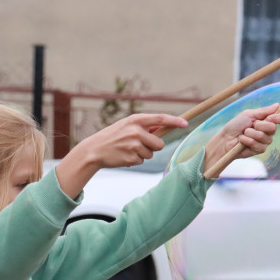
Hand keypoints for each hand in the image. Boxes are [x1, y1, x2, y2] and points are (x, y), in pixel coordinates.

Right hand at [56, 113, 187, 197]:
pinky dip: (135, 160)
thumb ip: (144, 126)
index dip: (174, 121)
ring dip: (142, 154)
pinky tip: (124, 156)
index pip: (160, 119)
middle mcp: (136, 131)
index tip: (185, 123)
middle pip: (159, 144)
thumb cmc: (112, 137)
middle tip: (139, 145)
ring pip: (151, 154)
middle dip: (153, 147)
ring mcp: (134, 145)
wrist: (94, 150)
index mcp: (136, 120)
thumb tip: (163, 127)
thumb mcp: (126, 125)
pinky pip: (142, 161)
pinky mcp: (131, 158)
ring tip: (127, 150)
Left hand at [203, 104, 279, 173]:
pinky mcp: (260, 150)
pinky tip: (242, 140)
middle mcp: (268, 131)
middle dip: (260, 125)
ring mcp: (265, 141)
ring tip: (244, 133)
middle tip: (251, 124)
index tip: (271, 117)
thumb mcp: (248, 114)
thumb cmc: (236, 125)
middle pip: (273, 128)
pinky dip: (248, 141)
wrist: (226, 139)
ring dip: (251, 133)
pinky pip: (258, 145)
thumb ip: (263, 111)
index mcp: (267, 120)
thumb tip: (277, 105)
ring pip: (264, 137)